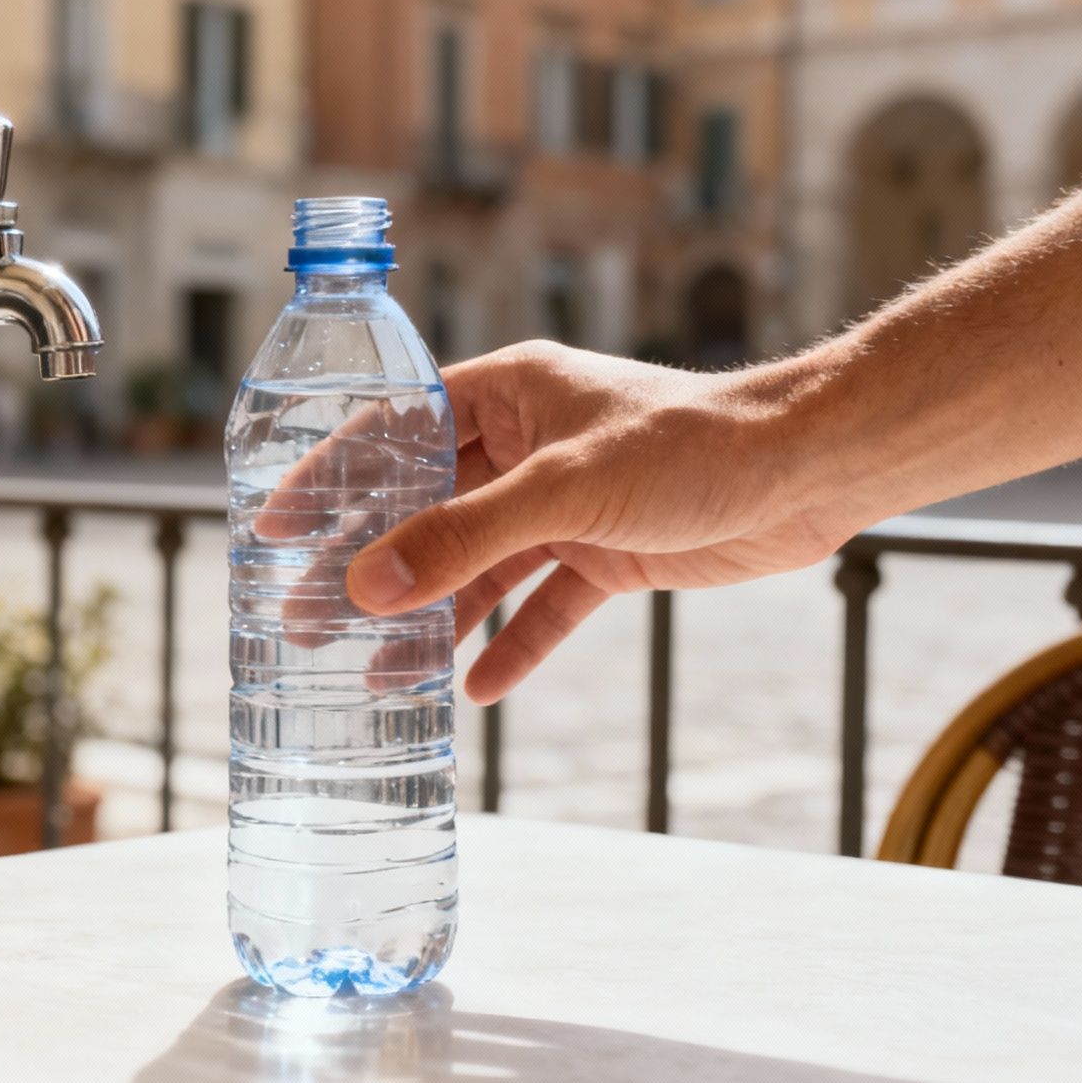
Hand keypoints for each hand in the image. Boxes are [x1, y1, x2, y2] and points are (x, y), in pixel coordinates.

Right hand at [345, 341, 850, 704]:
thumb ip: (464, 537)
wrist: (809, 474)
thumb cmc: (693, 446)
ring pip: (479, 565)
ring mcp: (566, 502)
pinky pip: (543, 604)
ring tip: (378, 672)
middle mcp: (528, 444)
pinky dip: (512, 642)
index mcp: (508, 394)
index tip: (272, 526)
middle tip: (308, 619)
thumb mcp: (564, 490)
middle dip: (371, 566)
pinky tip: (476, 688)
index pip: (392, 430)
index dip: (329, 478)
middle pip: (426, 509)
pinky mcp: (608, 551)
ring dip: (434, 617)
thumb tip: (368, 584)